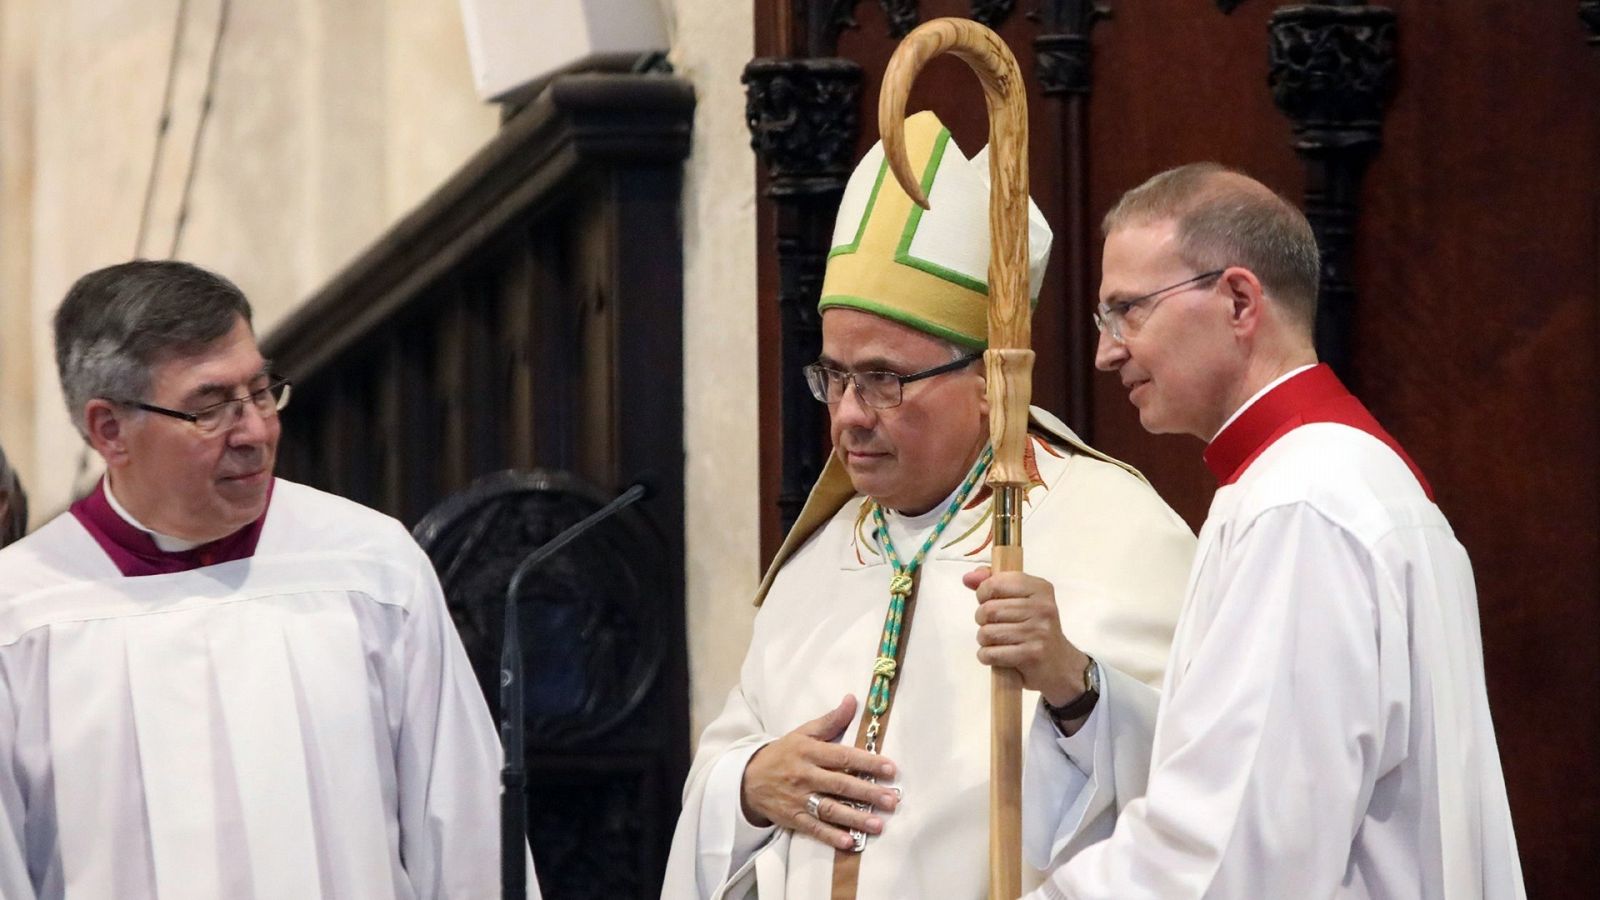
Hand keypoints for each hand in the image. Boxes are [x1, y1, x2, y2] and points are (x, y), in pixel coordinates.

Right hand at [740, 694, 900, 850]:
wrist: (748, 779)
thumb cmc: (783, 753)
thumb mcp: (803, 733)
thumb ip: (830, 720)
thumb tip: (852, 700)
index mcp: (809, 752)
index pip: (842, 756)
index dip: (867, 762)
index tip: (890, 769)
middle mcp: (805, 775)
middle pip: (840, 785)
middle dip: (868, 793)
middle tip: (892, 800)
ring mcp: (798, 799)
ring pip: (830, 809)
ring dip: (855, 818)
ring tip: (878, 825)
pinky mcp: (793, 818)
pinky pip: (814, 828)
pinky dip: (831, 836)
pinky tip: (849, 842)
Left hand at [963, 566, 1091, 707]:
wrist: (1061, 666)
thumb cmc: (1035, 630)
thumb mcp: (1021, 601)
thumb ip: (994, 584)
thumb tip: (968, 578)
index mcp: (1040, 588)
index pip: (995, 583)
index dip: (983, 594)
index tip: (989, 602)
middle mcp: (1042, 607)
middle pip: (988, 609)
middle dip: (982, 621)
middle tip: (995, 626)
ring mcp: (1038, 631)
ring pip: (987, 632)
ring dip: (984, 641)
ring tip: (998, 642)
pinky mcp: (1032, 654)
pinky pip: (991, 653)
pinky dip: (987, 657)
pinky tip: (999, 656)